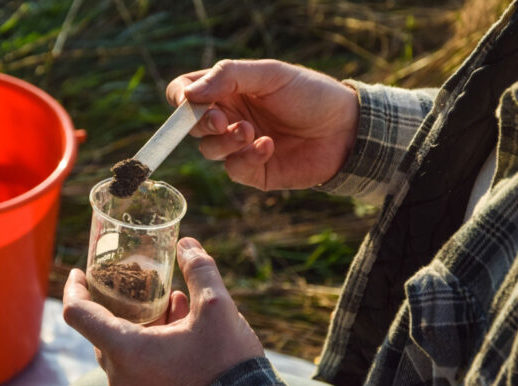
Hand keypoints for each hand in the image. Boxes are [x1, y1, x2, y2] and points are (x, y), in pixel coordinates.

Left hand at [63, 238, 263, 385]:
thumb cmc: (227, 364)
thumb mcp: (217, 308)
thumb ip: (199, 270)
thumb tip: (186, 244)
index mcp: (126, 350)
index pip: (79, 314)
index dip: (74, 289)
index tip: (79, 273)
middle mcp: (121, 376)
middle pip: (103, 330)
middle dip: (121, 304)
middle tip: (139, 283)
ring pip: (122, 348)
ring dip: (141, 322)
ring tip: (174, 303)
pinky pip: (136, 366)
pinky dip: (149, 343)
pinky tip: (180, 325)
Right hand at [166, 59, 358, 190]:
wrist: (347, 128)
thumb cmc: (309, 94)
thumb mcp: (269, 74)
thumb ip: (228, 77)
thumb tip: (188, 94)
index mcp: (227, 89)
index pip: (185, 92)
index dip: (180, 97)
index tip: (189, 101)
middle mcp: (228, 117)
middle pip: (191, 124)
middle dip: (202, 123)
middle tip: (222, 120)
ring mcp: (238, 146)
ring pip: (208, 150)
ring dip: (226, 141)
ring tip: (251, 132)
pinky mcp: (253, 171)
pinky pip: (233, 169)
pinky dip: (248, 157)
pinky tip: (269, 146)